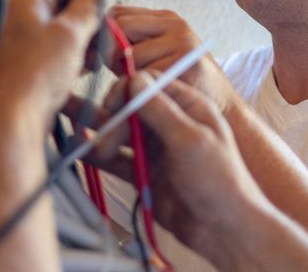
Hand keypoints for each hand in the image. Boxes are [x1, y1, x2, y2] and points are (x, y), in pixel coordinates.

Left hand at [0, 0, 98, 128]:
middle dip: (90, 18)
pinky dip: (75, 57)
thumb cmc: (36, 73)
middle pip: (64, 4)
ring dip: (86, 40)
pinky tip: (87, 69)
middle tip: (106, 35)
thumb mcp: (71, 33)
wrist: (12, 120)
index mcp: (27, 2)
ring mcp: (26, 45)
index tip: (103, 6)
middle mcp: (23, 19)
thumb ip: (90, 7)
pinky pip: (59, 54)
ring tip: (99, 57)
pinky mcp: (31, 68)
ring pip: (64, 31)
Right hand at [86, 73, 273, 269]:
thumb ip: (160, 110)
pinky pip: (117, 158)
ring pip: (120, 132)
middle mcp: (170, 123)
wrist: (224, 230)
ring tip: (84, 139)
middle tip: (105, 138)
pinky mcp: (143, 171)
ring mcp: (155, 147)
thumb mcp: (191, 139)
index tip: (113, 104)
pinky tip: (83, 151)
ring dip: (100, 134)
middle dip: (113, 119)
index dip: (127, 91)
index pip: (149, 84)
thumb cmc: (220, 181)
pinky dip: (99, 155)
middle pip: (130, 108)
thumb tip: (134, 78)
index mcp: (188, 106)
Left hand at [109, 6, 236, 112]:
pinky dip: (140, 89)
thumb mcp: (157, 54)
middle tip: (119, 74)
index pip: (117, 12)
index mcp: (166, 18)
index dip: (102, 34)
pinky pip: (144, 76)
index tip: (102, 56)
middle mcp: (175, 25)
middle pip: (120, 27)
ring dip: (126, 75)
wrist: (221, 108)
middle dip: (111, 53)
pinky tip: (153, 96)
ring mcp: (182, 43)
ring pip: (129, 55)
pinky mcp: (185, 64)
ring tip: (142, 88)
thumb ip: (130, 43)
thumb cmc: (180, 84)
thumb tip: (91, 40)